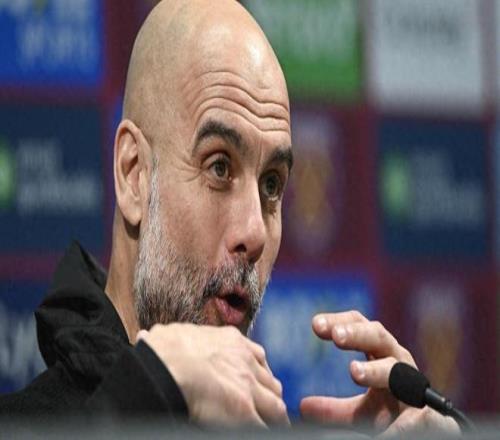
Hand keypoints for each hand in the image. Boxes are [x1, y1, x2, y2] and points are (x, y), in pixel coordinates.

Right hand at [137, 323, 288, 427]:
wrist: (163, 366)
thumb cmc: (159, 351)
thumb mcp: (175, 334)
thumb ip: (179, 336)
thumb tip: (148, 335)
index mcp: (231, 341)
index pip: (256, 357)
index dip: (255, 374)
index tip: (251, 383)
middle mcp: (245, 361)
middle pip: (270, 381)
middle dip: (267, 394)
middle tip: (262, 406)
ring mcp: (248, 385)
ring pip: (275, 404)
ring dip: (270, 413)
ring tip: (266, 423)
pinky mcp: (244, 409)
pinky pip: (266, 425)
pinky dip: (264, 429)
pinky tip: (259, 432)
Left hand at [300, 311, 459, 436]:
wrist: (426, 436)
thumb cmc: (392, 415)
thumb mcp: (360, 413)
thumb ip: (333, 409)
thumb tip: (303, 407)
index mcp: (380, 354)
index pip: (359, 326)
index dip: (339, 321)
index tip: (316, 324)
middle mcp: (398, 362)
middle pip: (379, 336)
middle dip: (358, 334)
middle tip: (336, 335)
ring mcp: (416, 386)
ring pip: (398, 370)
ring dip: (376, 370)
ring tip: (354, 372)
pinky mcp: (434, 416)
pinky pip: (424, 415)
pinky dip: (411, 419)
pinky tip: (395, 424)